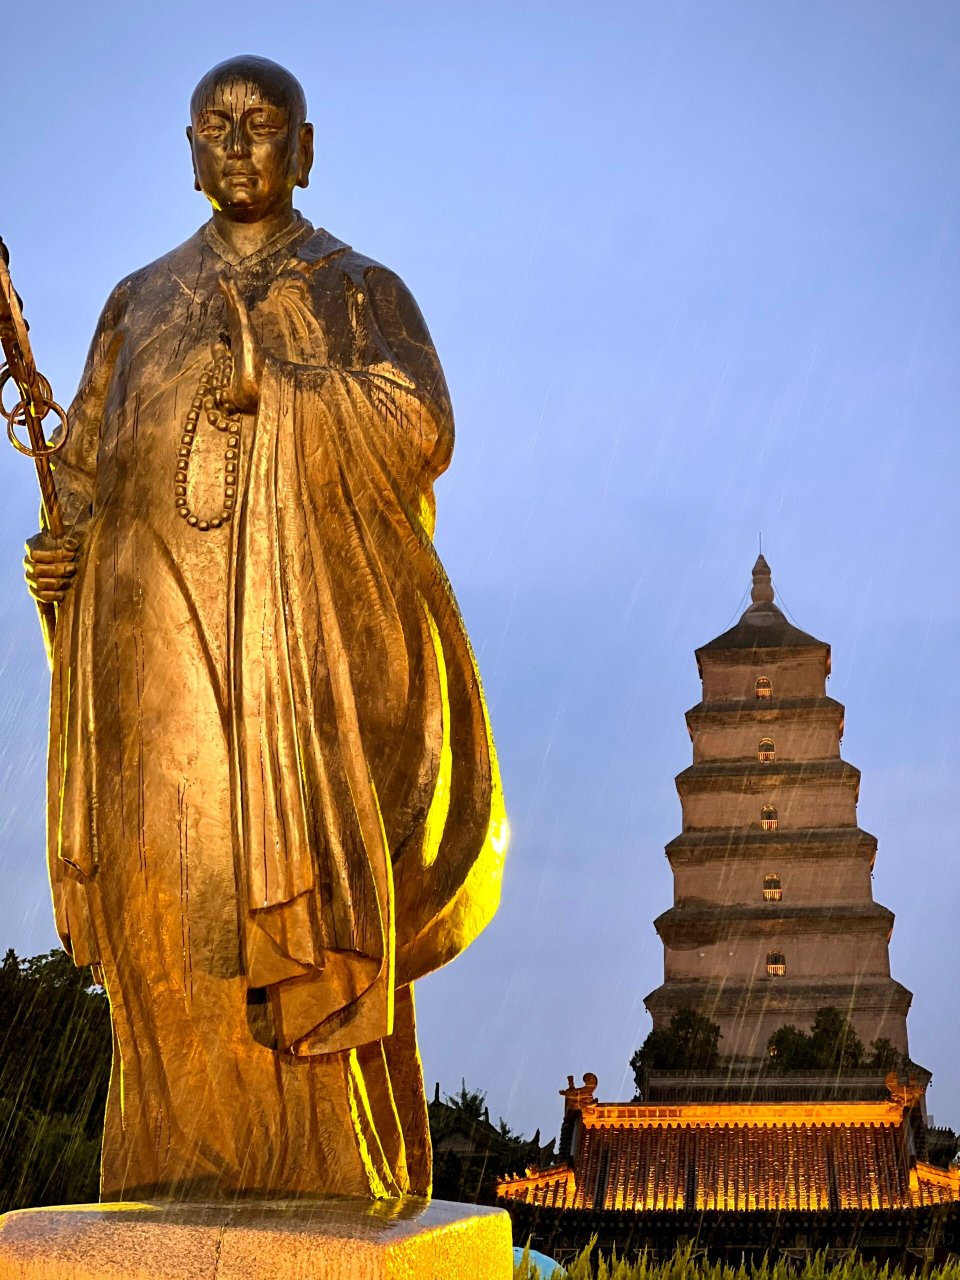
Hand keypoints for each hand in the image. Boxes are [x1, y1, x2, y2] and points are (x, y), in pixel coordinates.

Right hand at [24, 530, 80, 604]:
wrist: (71, 562)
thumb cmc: (70, 548)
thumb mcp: (73, 540)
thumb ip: (71, 541)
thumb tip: (70, 545)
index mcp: (33, 547)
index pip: (34, 554)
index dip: (53, 555)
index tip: (71, 555)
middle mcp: (28, 563)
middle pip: (37, 569)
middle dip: (57, 570)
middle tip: (73, 568)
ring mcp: (30, 577)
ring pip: (38, 583)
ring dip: (56, 583)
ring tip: (70, 581)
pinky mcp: (35, 590)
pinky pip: (40, 596)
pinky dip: (51, 596)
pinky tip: (62, 594)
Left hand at [218, 275, 262, 412]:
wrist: (259, 396)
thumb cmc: (247, 396)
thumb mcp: (228, 387)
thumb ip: (222, 373)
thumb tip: (216, 361)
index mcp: (240, 350)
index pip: (232, 327)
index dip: (228, 312)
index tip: (225, 300)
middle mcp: (243, 339)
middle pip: (233, 313)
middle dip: (227, 297)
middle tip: (222, 279)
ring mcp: (245, 334)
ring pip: (235, 309)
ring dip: (229, 292)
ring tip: (222, 276)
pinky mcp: (245, 331)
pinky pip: (237, 310)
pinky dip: (232, 296)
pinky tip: (227, 282)